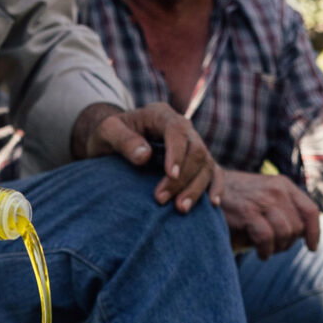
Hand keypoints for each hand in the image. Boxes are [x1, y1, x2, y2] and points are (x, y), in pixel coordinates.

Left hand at [72, 101, 213, 210]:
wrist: (112, 143)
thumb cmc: (108, 135)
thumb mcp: (106, 132)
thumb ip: (123, 140)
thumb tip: (144, 156)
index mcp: (161, 114)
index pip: (177, 130)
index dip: (177, 153)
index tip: (169, 175)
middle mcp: (182, 127)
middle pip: (195, 150)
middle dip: (182, 177)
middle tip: (161, 200)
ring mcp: (192, 145)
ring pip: (206, 164)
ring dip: (196, 188)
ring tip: (180, 209)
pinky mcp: (197, 162)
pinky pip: (214, 172)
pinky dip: (215, 187)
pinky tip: (212, 204)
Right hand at [215, 169, 320, 257]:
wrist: (206, 187)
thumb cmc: (236, 198)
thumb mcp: (263, 195)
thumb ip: (283, 209)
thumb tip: (302, 236)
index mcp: (283, 185)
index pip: (310, 210)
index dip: (314, 232)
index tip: (312, 247)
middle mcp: (277, 190)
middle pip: (297, 227)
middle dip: (289, 243)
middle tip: (275, 247)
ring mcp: (262, 200)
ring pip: (285, 234)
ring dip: (277, 248)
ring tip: (266, 251)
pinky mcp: (247, 212)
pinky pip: (267, 238)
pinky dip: (266, 251)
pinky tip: (261, 253)